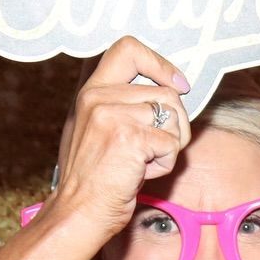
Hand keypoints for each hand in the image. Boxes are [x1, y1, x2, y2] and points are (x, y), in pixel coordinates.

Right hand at [43, 36, 190, 239]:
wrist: (80, 209)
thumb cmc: (97, 176)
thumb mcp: (99, 127)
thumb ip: (124, 104)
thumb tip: (171, 89)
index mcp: (92, 90)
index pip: (128, 50)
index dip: (161, 64)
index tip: (179, 84)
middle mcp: (98, 97)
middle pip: (168, 94)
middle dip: (175, 125)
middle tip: (153, 149)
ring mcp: (112, 115)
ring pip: (175, 118)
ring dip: (171, 146)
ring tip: (143, 161)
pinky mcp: (129, 137)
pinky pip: (172, 145)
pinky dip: (166, 164)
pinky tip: (141, 173)